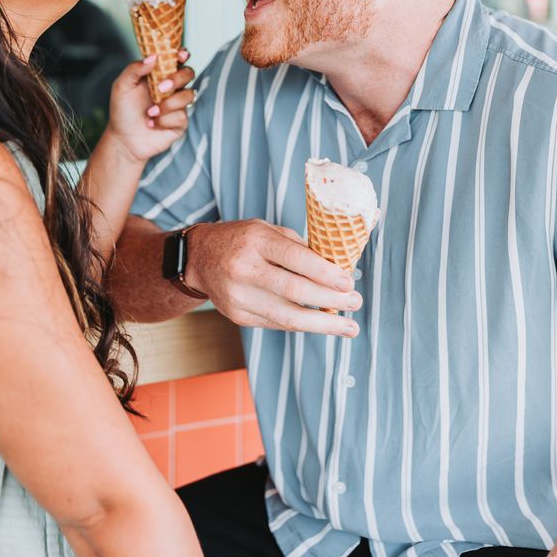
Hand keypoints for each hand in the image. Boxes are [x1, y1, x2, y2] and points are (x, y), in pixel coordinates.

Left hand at [106, 51, 194, 164]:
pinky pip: (182, 116)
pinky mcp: (180, 122)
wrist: (123, 139)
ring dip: (168, 104)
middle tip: (161, 88)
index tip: (180, 55)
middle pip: (189, 73)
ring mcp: (178, 104)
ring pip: (188, 95)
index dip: (182, 54)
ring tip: (150, 112)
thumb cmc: (123, 111)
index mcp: (159, 74)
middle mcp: (172, 87)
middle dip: (178, 78)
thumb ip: (135, 69)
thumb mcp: (122, 86)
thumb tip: (153, 57)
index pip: (176, 59)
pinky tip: (152, 123)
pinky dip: (164, 120)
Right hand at [184, 219, 362, 336]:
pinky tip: (321, 324)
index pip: (296, 258)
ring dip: (324, 324)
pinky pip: (277, 324)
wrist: (199, 258)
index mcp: (255, 240)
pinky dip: (303, 325)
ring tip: (349, 327)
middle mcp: (244, 268)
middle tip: (356, 302)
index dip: (326, 273)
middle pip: (295, 292)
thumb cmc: (242, 240)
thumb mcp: (267, 230)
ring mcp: (238, 296)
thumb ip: (298, 247)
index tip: (349, 282)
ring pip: (288, 317)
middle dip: (331, 300)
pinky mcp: (238, 316)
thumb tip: (337, 269)